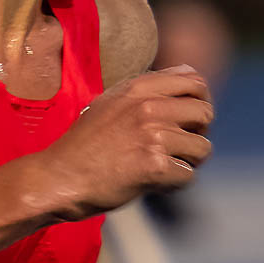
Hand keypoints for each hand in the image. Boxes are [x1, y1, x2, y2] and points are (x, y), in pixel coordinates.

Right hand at [42, 65, 212, 221]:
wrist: (58, 178)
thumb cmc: (83, 146)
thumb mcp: (109, 103)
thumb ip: (144, 91)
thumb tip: (187, 78)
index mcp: (138, 88)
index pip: (194, 80)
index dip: (198, 101)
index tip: (187, 120)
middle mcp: (148, 106)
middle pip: (205, 112)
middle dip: (198, 133)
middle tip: (179, 148)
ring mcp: (153, 135)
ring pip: (202, 148)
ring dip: (187, 162)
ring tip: (162, 168)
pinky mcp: (155, 165)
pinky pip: (188, 176)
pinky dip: (174, 184)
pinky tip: (152, 183)